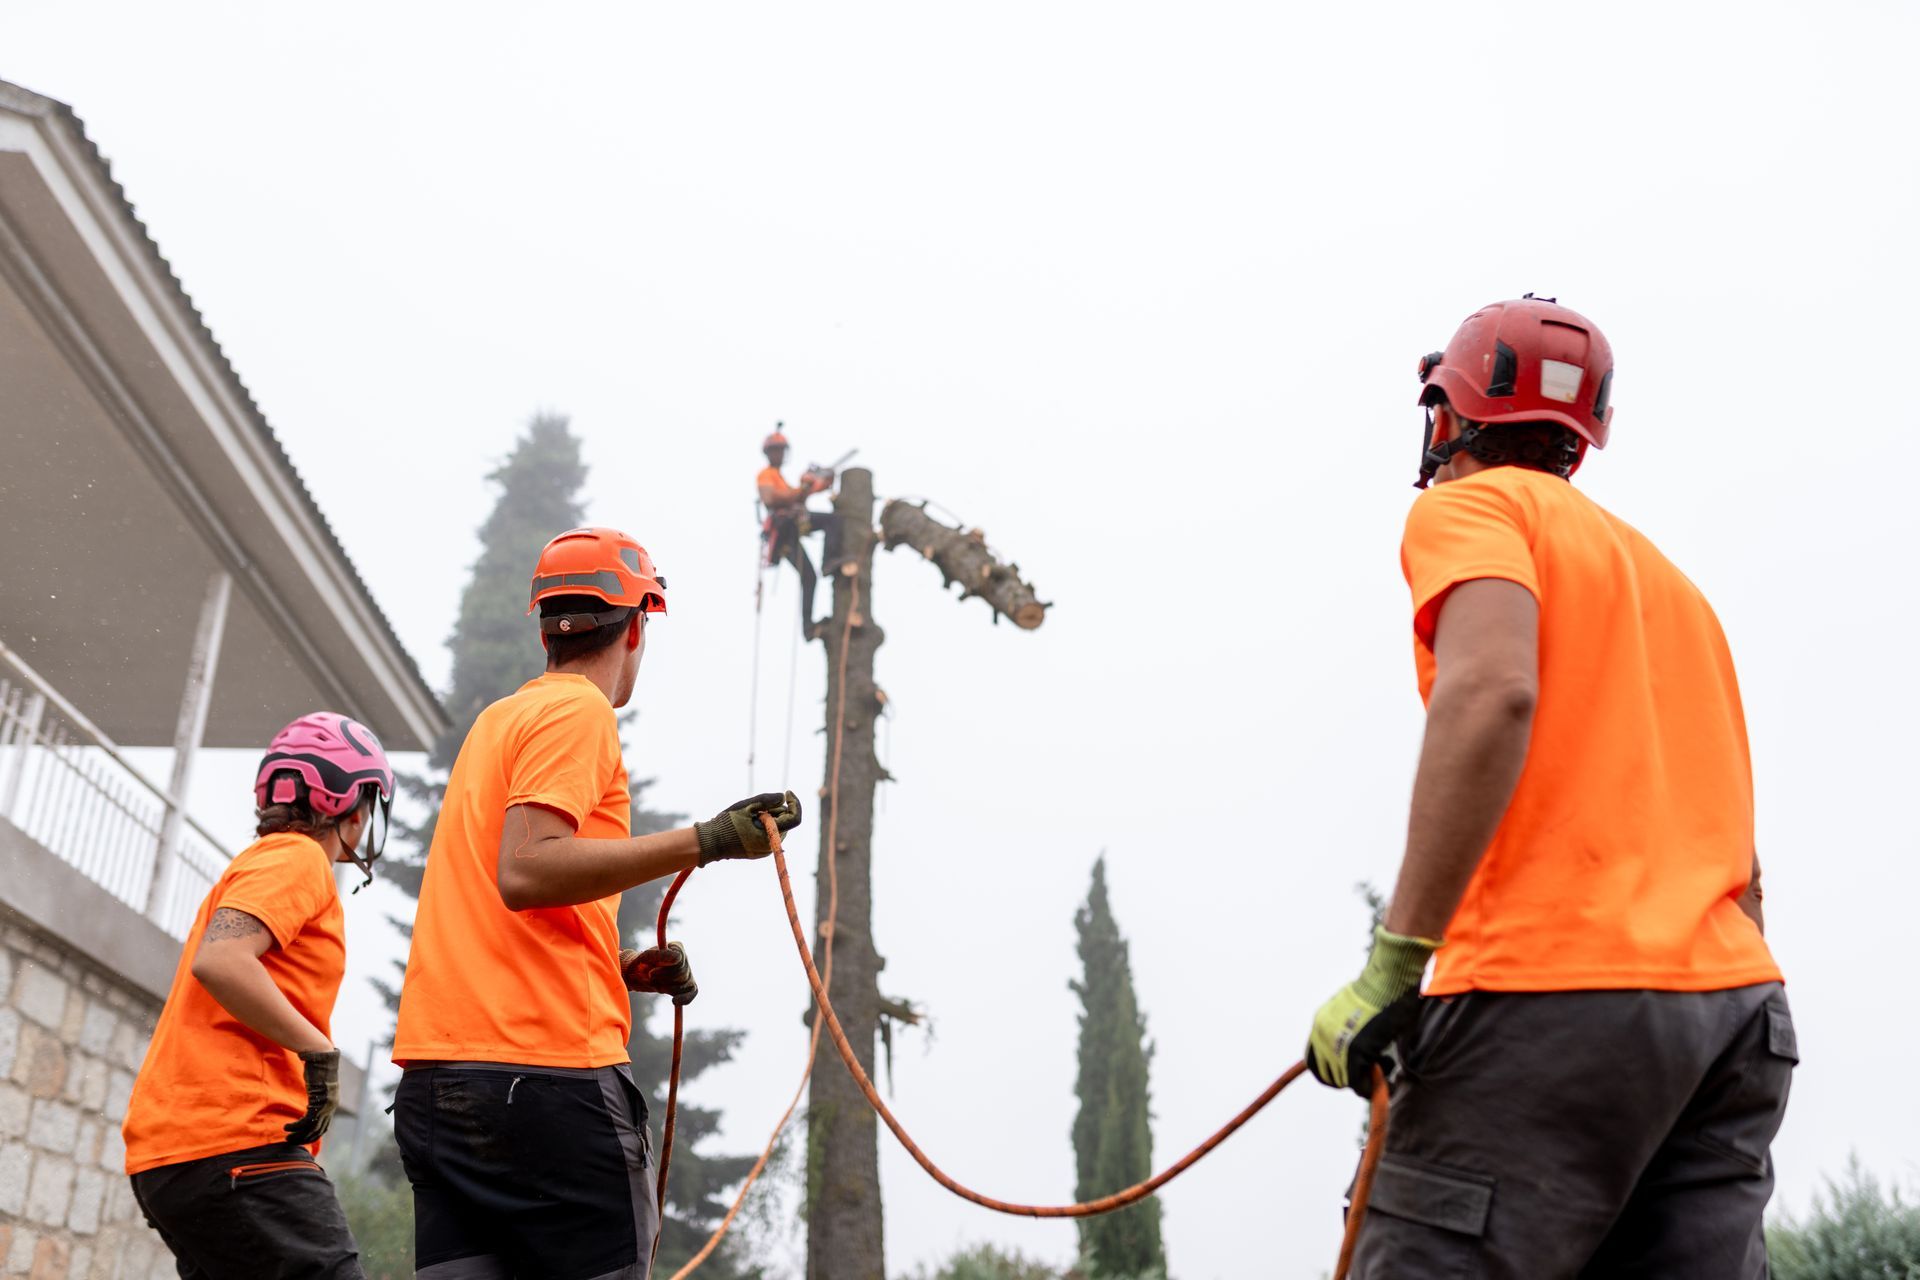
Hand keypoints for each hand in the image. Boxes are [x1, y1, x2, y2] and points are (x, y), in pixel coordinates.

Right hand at [284, 1048, 339, 1143]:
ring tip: (287, 1136)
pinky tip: (286, 1127)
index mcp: (332, 1104)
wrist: (322, 1057)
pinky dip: (295, 1126)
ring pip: (311, 1128)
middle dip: (304, 1139)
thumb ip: (317, 1096)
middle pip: (318, 1131)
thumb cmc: (318, 1069)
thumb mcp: (319, 1086)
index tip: (301, 1139)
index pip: (324, 1127)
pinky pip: (306, 1121)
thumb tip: (312, 1101)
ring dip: (298, 1135)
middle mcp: (331, 1107)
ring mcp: (325, 1106)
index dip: (312, 1136)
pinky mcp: (318, 1102)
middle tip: (291, 1141)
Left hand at [621, 941, 698, 1005]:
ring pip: (682, 984)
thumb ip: (658, 955)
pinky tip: (674, 1001)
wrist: (636, 974)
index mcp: (676, 948)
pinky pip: (692, 992)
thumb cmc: (639, 963)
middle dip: (664, 979)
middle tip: (650, 977)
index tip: (651, 974)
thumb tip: (677, 958)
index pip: (678, 960)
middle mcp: (684, 959)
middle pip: (681, 973)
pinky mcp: (687, 985)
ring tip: (655, 984)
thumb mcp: (644, 958)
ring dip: (666, 987)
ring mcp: (687, 973)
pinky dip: (685, 999)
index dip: (664, 969)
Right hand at [694, 791, 802, 864]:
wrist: (710, 842)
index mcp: (770, 836)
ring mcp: (765, 850)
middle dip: (775, 810)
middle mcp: (770, 846)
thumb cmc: (727, 824)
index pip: (794, 819)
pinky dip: (763, 825)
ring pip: (776, 827)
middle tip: (756, 808)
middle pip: (784, 822)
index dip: (795, 803)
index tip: (787, 792)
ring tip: (748, 817)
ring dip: (768, 817)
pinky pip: (768, 834)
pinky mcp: (759, 851)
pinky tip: (747, 824)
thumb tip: (783, 797)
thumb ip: (767, 800)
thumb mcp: (747, 806)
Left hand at [1305, 927, 1439, 1095]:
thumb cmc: (1379, 990)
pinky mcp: (1354, 1053)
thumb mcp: (1354, 1010)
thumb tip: (1359, 1050)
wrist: (1387, 981)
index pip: (1314, 1062)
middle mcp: (1322, 1036)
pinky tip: (1387, 1076)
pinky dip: (1373, 1087)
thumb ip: (1348, 1029)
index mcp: (1321, 1023)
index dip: (1332, 1072)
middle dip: (1348, 1079)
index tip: (1350, 1074)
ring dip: (1363, 1081)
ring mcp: (1336, 1045)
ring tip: (1383, 1064)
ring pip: (1344, 1082)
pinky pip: (1359, 1084)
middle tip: (1368, 1072)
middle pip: (1326, 1076)